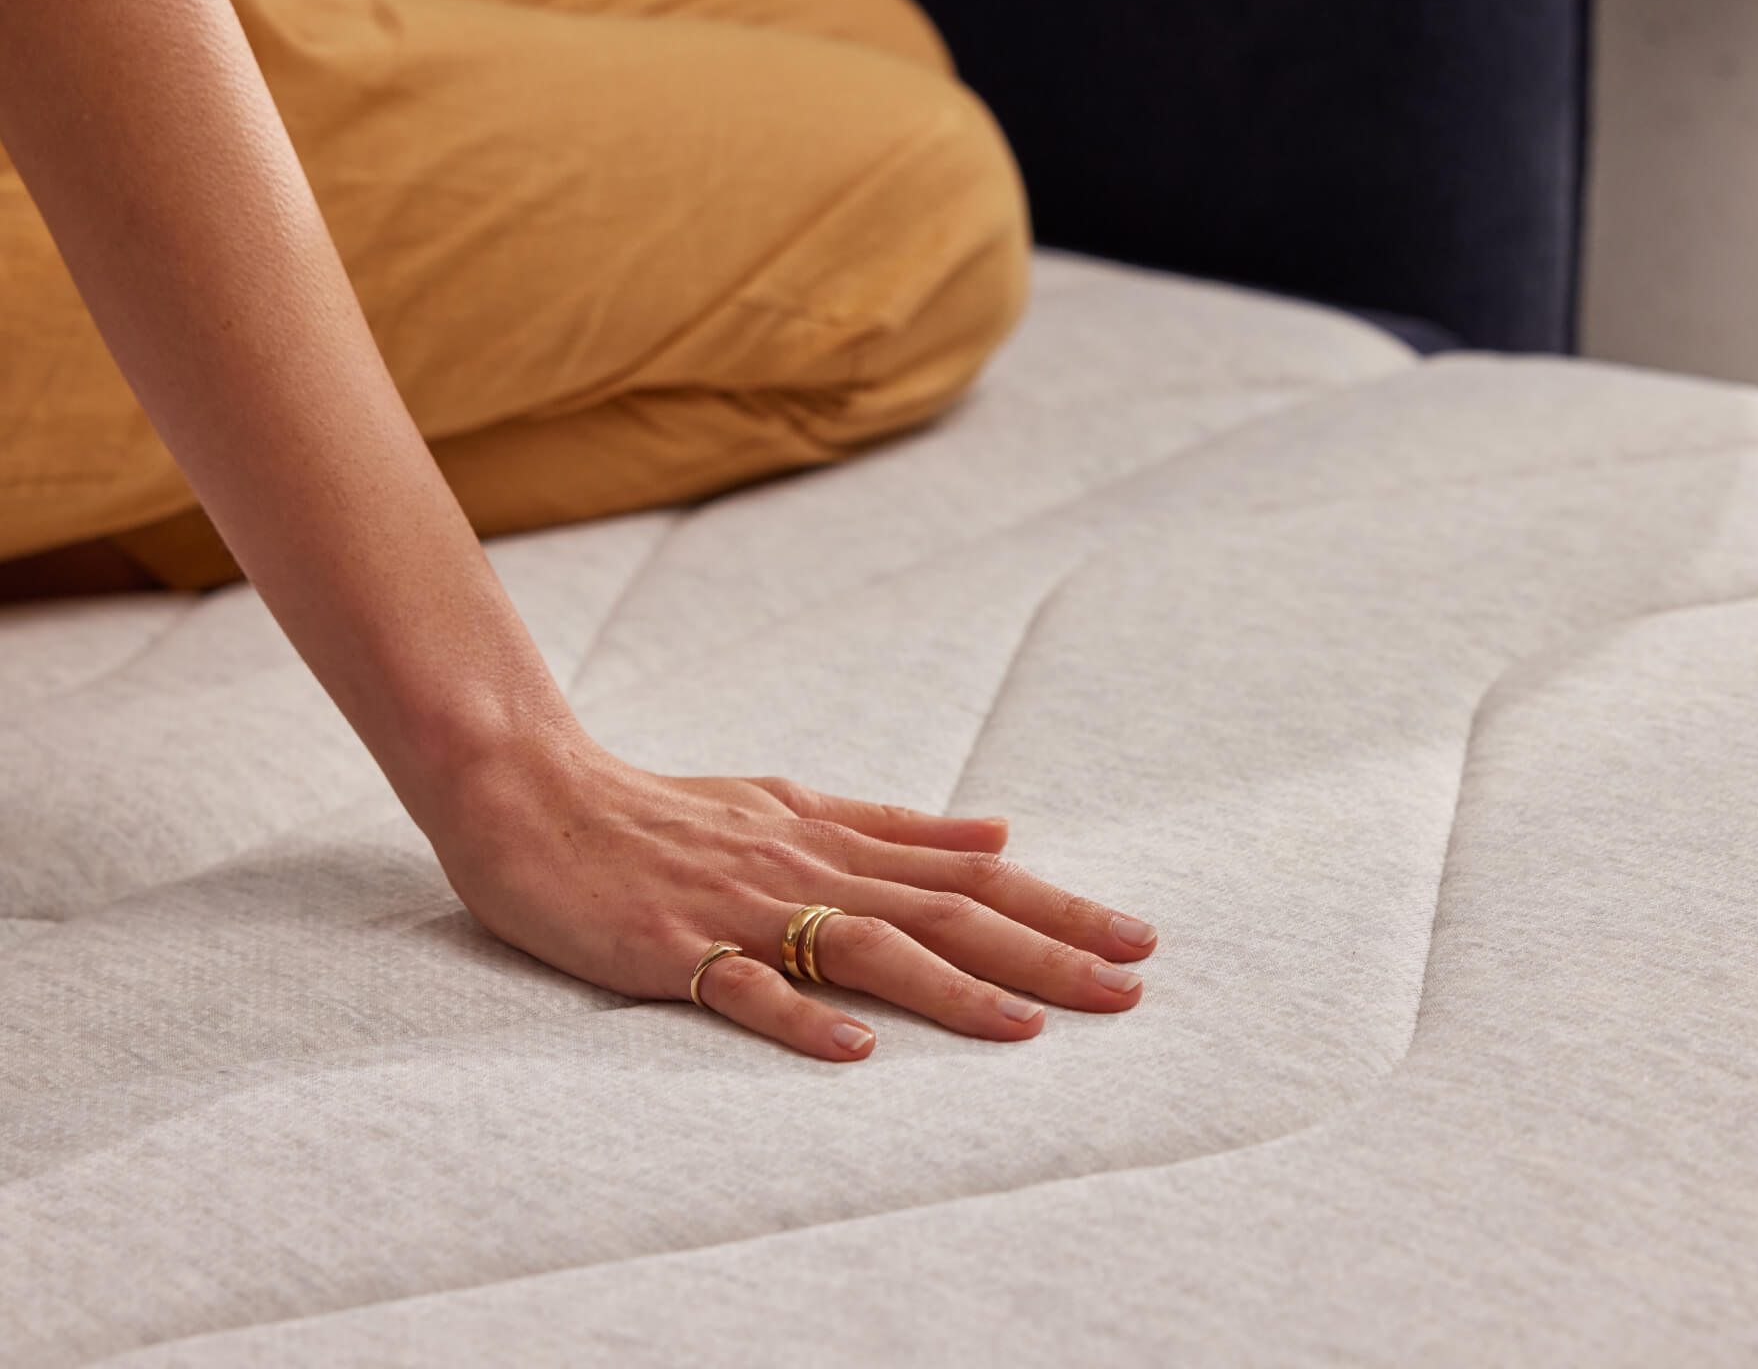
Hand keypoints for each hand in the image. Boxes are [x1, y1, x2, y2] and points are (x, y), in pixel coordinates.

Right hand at [426, 731, 1158, 1060]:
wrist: (533, 793)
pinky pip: (743, 989)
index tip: (1134, 937)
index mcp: (835, 835)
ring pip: (865, 947)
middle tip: (1129, 986)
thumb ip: (894, 825)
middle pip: (943, 911)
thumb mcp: (793, 801)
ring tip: (1031, 1026)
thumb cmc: (668, 808)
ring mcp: (740, 909)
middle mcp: (804, 866)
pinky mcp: (672, 948)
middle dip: (1043, 949)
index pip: (968, 875)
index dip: (1056, 906)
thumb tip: (1000, 833)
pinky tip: (857, 1052)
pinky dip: (802, 1018)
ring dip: (953, 989)